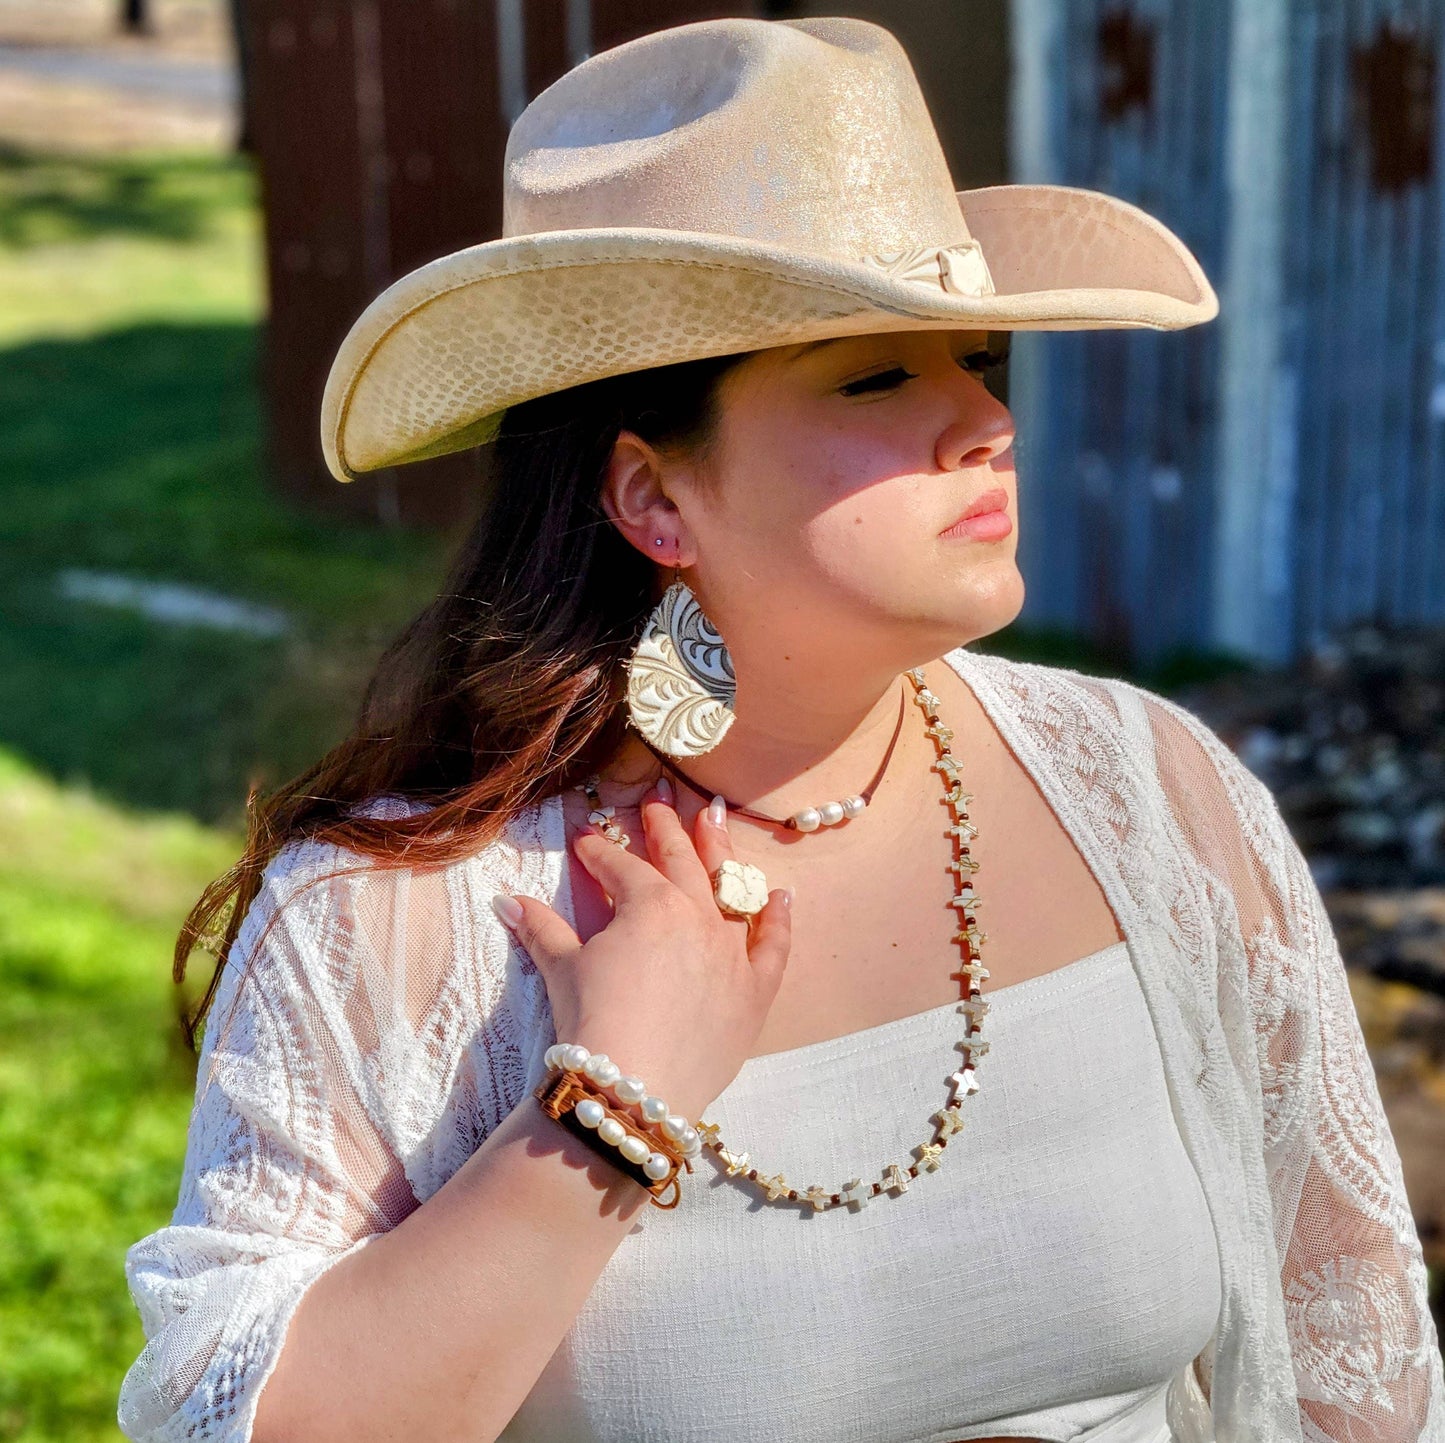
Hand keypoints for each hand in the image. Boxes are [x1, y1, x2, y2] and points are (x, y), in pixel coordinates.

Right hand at [493, 784, 792, 1120]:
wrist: (634, 1089)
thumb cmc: (594, 1024)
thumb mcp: (562, 970)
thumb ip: (541, 929)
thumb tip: (507, 900)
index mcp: (649, 903)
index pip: (620, 867)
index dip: (599, 852)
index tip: (587, 840)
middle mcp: (696, 916)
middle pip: (681, 861)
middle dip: (666, 830)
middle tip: (659, 804)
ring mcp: (731, 951)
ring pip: (729, 888)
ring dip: (721, 851)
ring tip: (715, 818)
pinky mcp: (755, 990)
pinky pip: (773, 946)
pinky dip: (779, 919)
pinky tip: (781, 895)